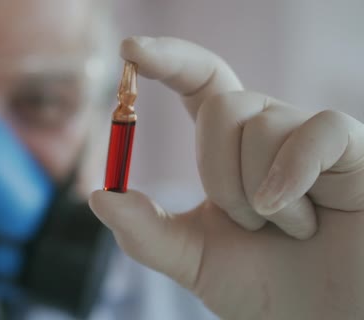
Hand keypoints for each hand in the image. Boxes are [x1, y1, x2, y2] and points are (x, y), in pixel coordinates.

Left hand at [89, 36, 363, 319]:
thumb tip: (99, 195)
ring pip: (259, 122)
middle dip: (217, 173)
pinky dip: (292, 177)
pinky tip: (301, 219)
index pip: (199, 84)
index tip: (130, 51)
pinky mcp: (353, 150)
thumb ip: (146, 232)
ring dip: (257, 193)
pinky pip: (316, 130)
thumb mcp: (194, 259)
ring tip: (290, 230)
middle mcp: (270, 133)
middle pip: (220, 105)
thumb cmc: (267, 289)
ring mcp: (311, 140)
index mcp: (231, 150)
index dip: (168, 60)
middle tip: (249, 223)